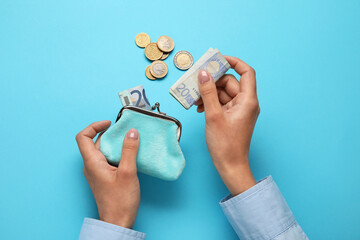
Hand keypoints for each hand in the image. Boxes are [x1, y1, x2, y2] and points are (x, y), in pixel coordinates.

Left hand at [76, 121, 139, 227]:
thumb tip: (131, 133)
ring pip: (101, 150)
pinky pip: (106, 159)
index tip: (109, 124)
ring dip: (114, 143)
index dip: (94, 126)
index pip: (82, 137)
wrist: (118, 221)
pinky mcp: (103, 176)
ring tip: (129, 141)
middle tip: (124, 131)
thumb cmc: (120, 201)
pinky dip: (116, 153)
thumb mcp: (128, 172)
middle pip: (94, 141)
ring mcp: (96, 172)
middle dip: (109, 133)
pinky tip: (129, 155)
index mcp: (92, 163)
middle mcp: (91, 166)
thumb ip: (129, 150)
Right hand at [195, 56, 259, 195]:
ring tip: (195, 100)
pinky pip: (222, 103)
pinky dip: (211, 102)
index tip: (217, 60)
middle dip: (213, 82)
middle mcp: (246, 103)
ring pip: (224, 93)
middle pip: (230, 82)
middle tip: (196, 83)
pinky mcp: (234, 116)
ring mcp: (240, 110)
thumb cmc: (225, 144)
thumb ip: (208, 92)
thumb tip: (204, 73)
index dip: (233, 62)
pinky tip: (200, 108)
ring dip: (209, 94)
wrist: (230, 165)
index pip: (246, 72)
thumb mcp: (213, 115)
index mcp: (248, 100)